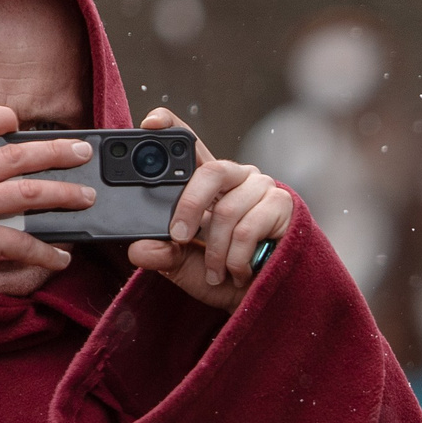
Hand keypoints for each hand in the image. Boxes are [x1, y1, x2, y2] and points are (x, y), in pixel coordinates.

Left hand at [126, 108, 294, 311]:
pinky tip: (238, 272)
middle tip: (178, 236)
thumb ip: (162, 255)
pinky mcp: (283, 206)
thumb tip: (138, 248)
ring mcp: (262, 188)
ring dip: (216, 251)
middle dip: (189, 207)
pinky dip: (236, 259)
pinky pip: (248, 228)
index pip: (190, 145)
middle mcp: (237, 177)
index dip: (172, 128)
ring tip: (216, 272)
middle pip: (211, 171)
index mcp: (208, 183)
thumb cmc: (225, 275)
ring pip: (228, 210)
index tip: (151, 124)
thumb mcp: (184, 267)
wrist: (264, 298)